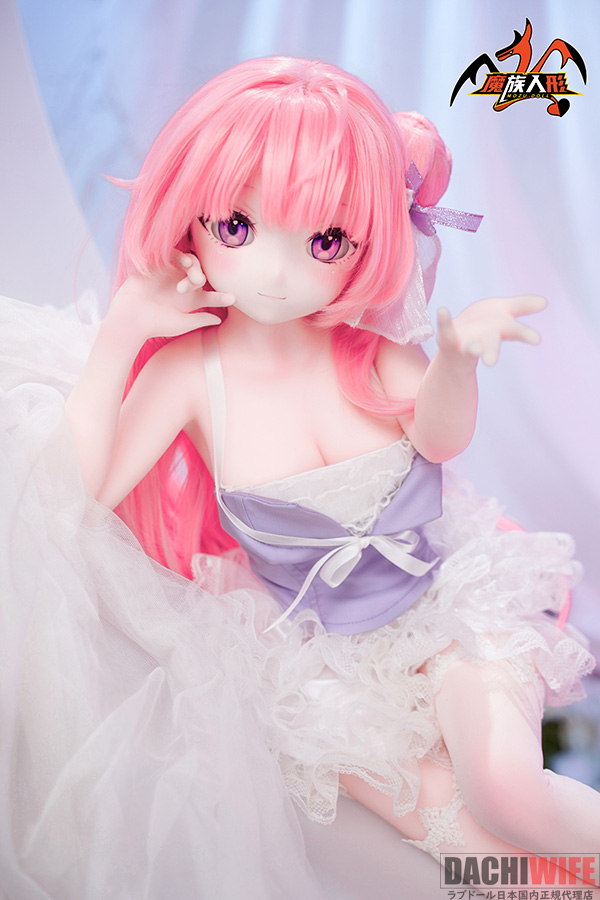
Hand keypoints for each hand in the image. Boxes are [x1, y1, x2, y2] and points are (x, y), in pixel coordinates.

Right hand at [109, 252, 234, 342]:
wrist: (130, 319)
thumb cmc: (156, 325)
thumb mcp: (182, 323)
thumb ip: (200, 319)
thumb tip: (219, 319)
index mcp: (191, 300)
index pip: (210, 295)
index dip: (221, 297)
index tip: (233, 298)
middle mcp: (183, 285)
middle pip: (202, 274)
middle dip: (202, 276)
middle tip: (197, 281)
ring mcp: (172, 274)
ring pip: (191, 262)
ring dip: (194, 266)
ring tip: (192, 275)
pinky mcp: (159, 266)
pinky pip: (173, 254)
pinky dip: (180, 256)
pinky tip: (184, 262)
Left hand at [436, 295, 545, 366]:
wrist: (458, 339)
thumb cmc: (484, 324)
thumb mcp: (504, 311)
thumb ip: (523, 306)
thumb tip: (545, 302)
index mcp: (501, 329)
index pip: (516, 331)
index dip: (526, 334)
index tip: (536, 340)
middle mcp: (484, 338)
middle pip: (491, 344)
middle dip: (492, 351)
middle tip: (491, 361)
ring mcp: (466, 341)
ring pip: (471, 347)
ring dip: (473, 349)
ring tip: (474, 349)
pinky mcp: (448, 338)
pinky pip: (446, 329)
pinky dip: (444, 321)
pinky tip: (443, 310)